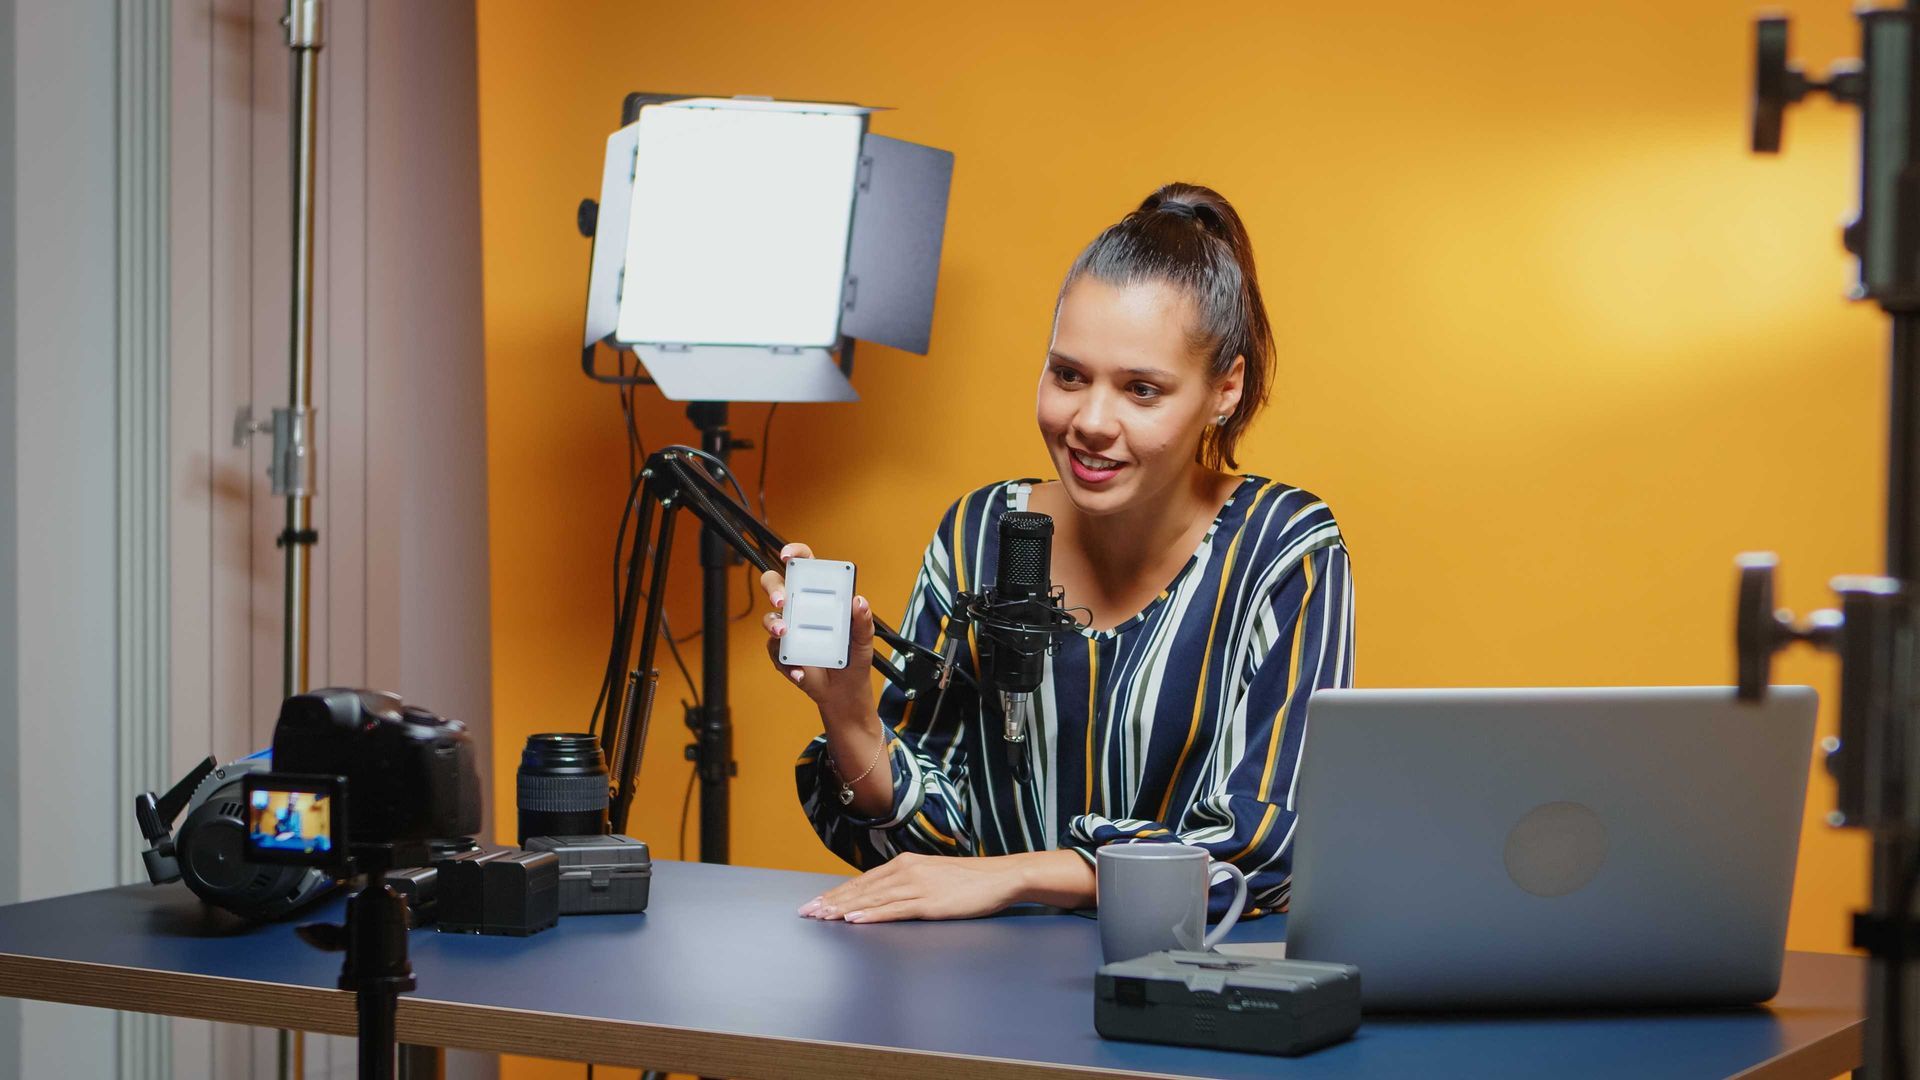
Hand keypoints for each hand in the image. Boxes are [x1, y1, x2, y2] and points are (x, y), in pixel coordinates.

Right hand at [759, 543, 875, 713]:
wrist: (845, 691)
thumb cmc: (853, 657)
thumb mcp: (864, 638)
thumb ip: (862, 620)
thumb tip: (859, 601)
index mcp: (820, 596)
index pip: (804, 566)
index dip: (794, 554)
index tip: (789, 556)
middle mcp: (800, 608)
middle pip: (776, 585)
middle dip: (774, 587)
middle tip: (783, 599)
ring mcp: (789, 630)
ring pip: (770, 618)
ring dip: (774, 623)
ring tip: (784, 632)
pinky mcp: (783, 653)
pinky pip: (776, 652)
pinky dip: (787, 662)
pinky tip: (799, 670)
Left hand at [796, 853, 1030, 922]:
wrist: (1000, 877)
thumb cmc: (969, 880)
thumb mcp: (932, 876)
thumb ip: (907, 883)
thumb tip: (883, 895)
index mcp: (905, 863)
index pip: (863, 880)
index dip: (837, 893)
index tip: (815, 903)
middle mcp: (907, 871)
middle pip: (861, 889)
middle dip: (831, 902)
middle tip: (806, 913)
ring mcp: (917, 886)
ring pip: (872, 899)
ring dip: (844, 909)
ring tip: (822, 917)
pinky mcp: (930, 903)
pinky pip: (894, 910)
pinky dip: (871, 915)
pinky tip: (854, 920)